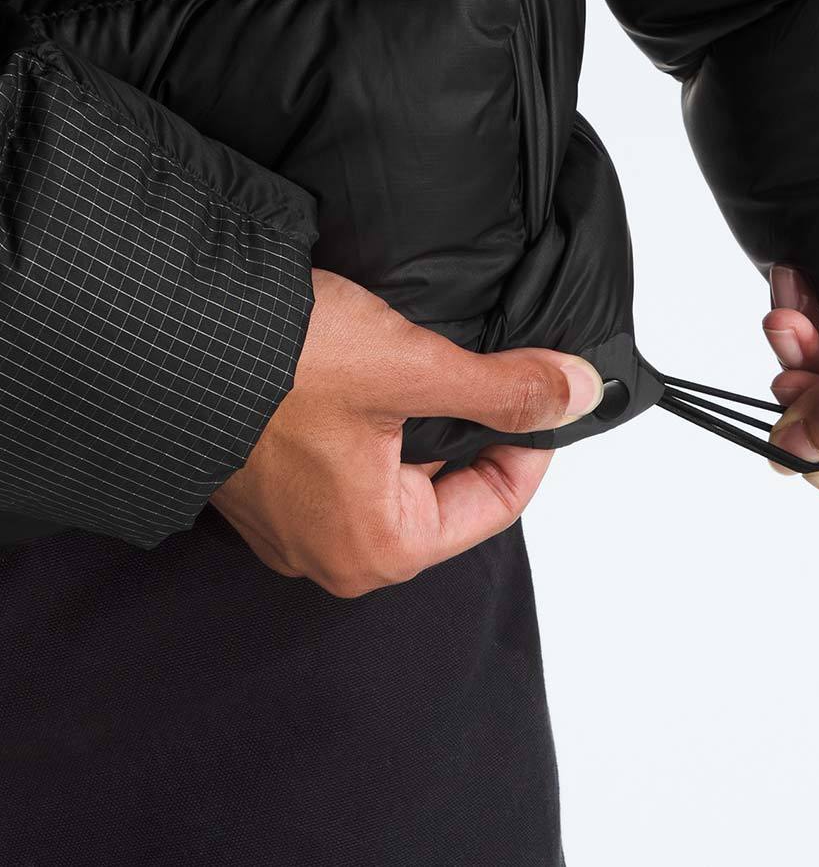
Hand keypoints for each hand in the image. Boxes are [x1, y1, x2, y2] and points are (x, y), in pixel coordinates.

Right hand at [211, 268, 603, 593]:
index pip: (495, 503)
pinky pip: (343, 468)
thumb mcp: (413, 367)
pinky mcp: (263, 489)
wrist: (167, 335)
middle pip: (443, 494)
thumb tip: (578, 392)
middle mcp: (333, 556)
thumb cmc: (280, 363)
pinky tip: (369, 376)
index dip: (530, 440)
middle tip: (487, 367)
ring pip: (393, 477)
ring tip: (424, 364)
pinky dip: (371, 427)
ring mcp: (291, 527)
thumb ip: (504, 388)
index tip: (543, 388)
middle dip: (471, 431)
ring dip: (420, 425)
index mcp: (379, 549)